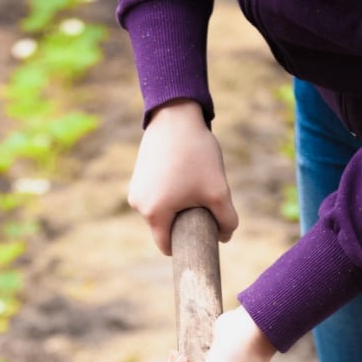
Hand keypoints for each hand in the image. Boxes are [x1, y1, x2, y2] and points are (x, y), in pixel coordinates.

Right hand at [128, 100, 238, 253]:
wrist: (176, 115)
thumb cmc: (196, 155)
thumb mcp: (219, 192)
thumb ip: (227, 221)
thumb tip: (224, 237)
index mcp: (153, 214)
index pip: (167, 246)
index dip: (186, 245)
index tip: (201, 236)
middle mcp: (138, 204)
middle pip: (165, 227)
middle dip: (184, 222)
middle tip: (202, 203)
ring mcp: (135, 188)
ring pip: (161, 210)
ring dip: (177, 205)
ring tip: (192, 184)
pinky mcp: (138, 174)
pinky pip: (156, 194)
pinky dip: (170, 191)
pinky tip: (183, 174)